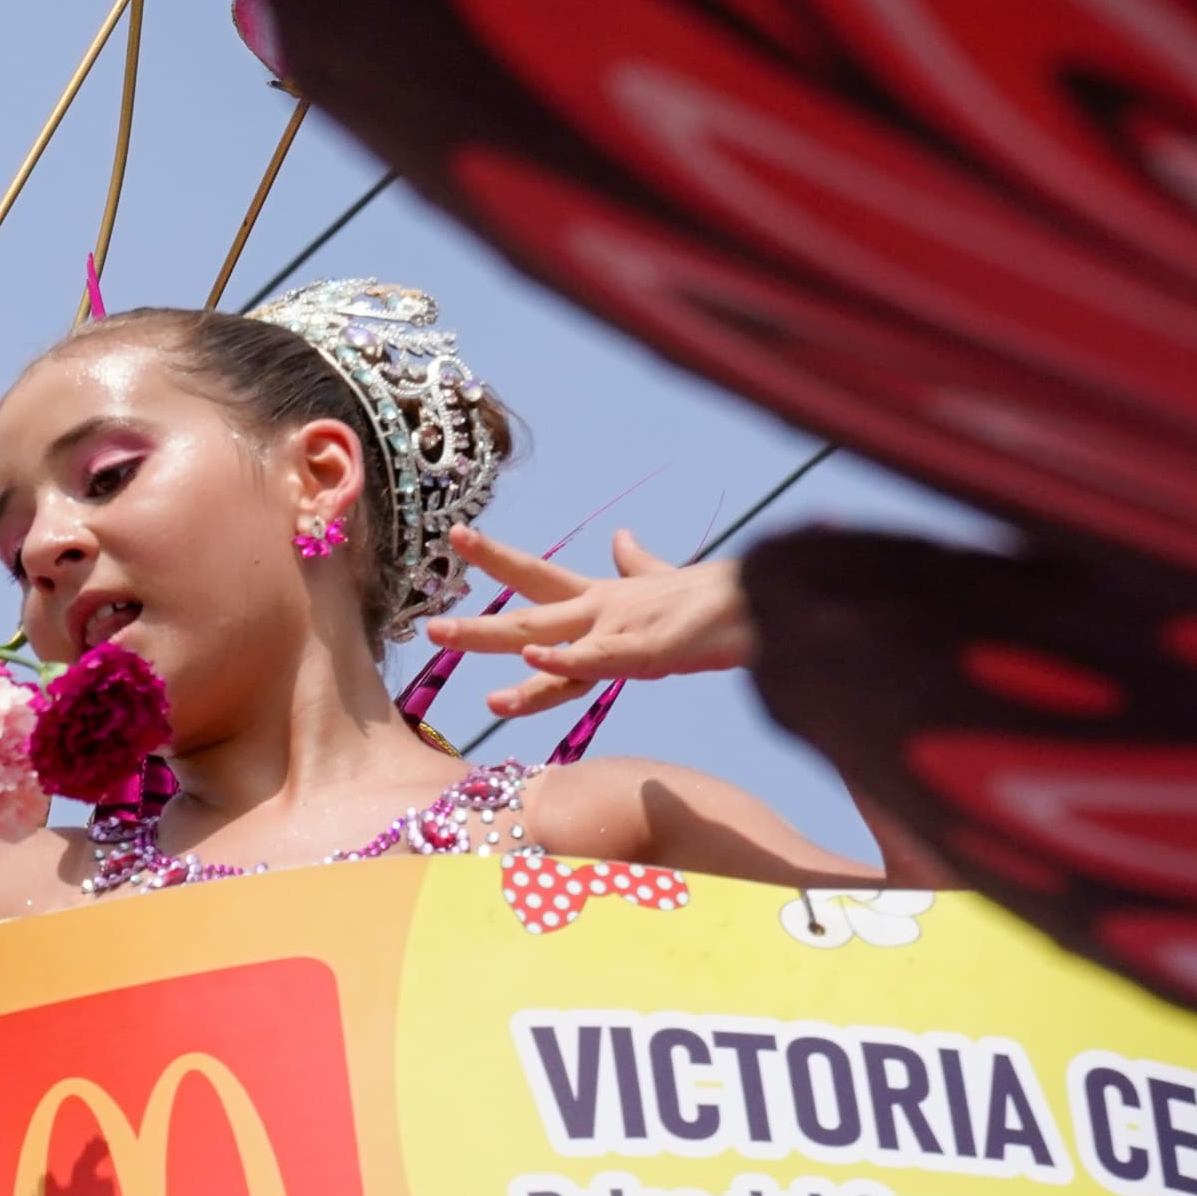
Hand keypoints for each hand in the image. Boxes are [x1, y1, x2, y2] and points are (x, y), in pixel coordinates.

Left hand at [423, 525, 756, 718]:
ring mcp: (623, 630)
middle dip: (476, 626)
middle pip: (527, 614)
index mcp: (602, 599)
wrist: (769, 600)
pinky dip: (564, 660)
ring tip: (447, 638)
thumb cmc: (718, 596)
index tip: (456, 534)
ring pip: (547, 638)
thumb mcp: (665, 581)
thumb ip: (637, 567)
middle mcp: (602, 611)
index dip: (497, 558)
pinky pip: (600, 661)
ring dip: (495, 640)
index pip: (537, 577)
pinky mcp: (651, 652)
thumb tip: (621, 540)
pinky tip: (531, 657)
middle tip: (427, 628)